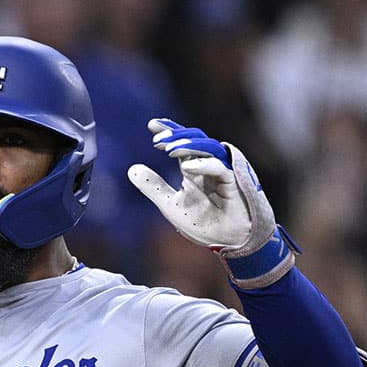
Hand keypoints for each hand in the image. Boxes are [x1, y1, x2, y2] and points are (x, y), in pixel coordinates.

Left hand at [127, 118, 295, 287]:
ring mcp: (223, 172)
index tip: (152, 125)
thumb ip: (154, 186)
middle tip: (157, 138)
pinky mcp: (234, 182)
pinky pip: (220, 168)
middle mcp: (209, 167)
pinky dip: (203, 164)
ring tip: (168, 149)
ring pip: (209, 148)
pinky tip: (186, 166)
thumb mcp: (170, 204)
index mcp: (195, 170)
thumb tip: (131, 169)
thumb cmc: (204, 223)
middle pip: (196, 140)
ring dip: (188, 146)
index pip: (183, 145)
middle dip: (177, 135)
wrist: (227, 242)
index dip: (170, 131)